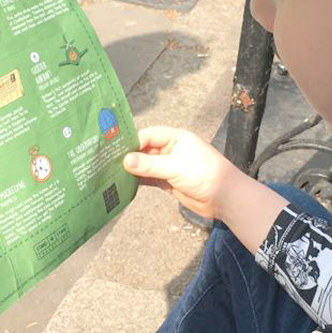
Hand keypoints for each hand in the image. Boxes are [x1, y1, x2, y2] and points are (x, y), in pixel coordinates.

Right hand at [123, 127, 243, 219]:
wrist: (224, 198)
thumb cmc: (205, 174)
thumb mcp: (175, 166)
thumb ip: (149, 164)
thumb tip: (125, 160)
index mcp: (175, 137)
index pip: (147, 135)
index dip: (131, 142)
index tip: (114, 150)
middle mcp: (170, 149)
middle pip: (144, 149)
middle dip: (128, 156)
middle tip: (107, 162)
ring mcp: (169, 165)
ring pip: (145, 165)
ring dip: (132, 169)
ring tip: (111, 173)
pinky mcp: (168, 181)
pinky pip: (148, 178)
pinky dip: (137, 180)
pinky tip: (124, 184)